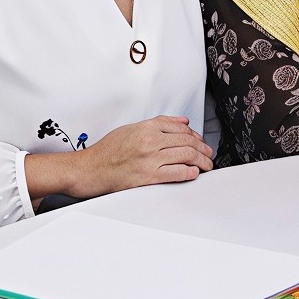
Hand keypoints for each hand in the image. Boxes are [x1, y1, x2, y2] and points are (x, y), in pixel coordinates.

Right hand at [68, 115, 212, 198]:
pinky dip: (188, 173)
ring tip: (206, 165)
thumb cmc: (107, 150)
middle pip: (187, 142)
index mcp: (148, 127)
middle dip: (203, 148)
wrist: (89, 169)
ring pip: (185, 156)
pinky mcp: (147, 177)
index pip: (182, 128)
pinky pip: (175, 173)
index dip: (196, 135)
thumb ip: (159, 123)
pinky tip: (194, 173)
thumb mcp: (132, 128)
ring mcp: (150, 159)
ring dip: (201, 161)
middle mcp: (151, 141)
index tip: (200, 141)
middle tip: (208, 154)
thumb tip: (182, 122)